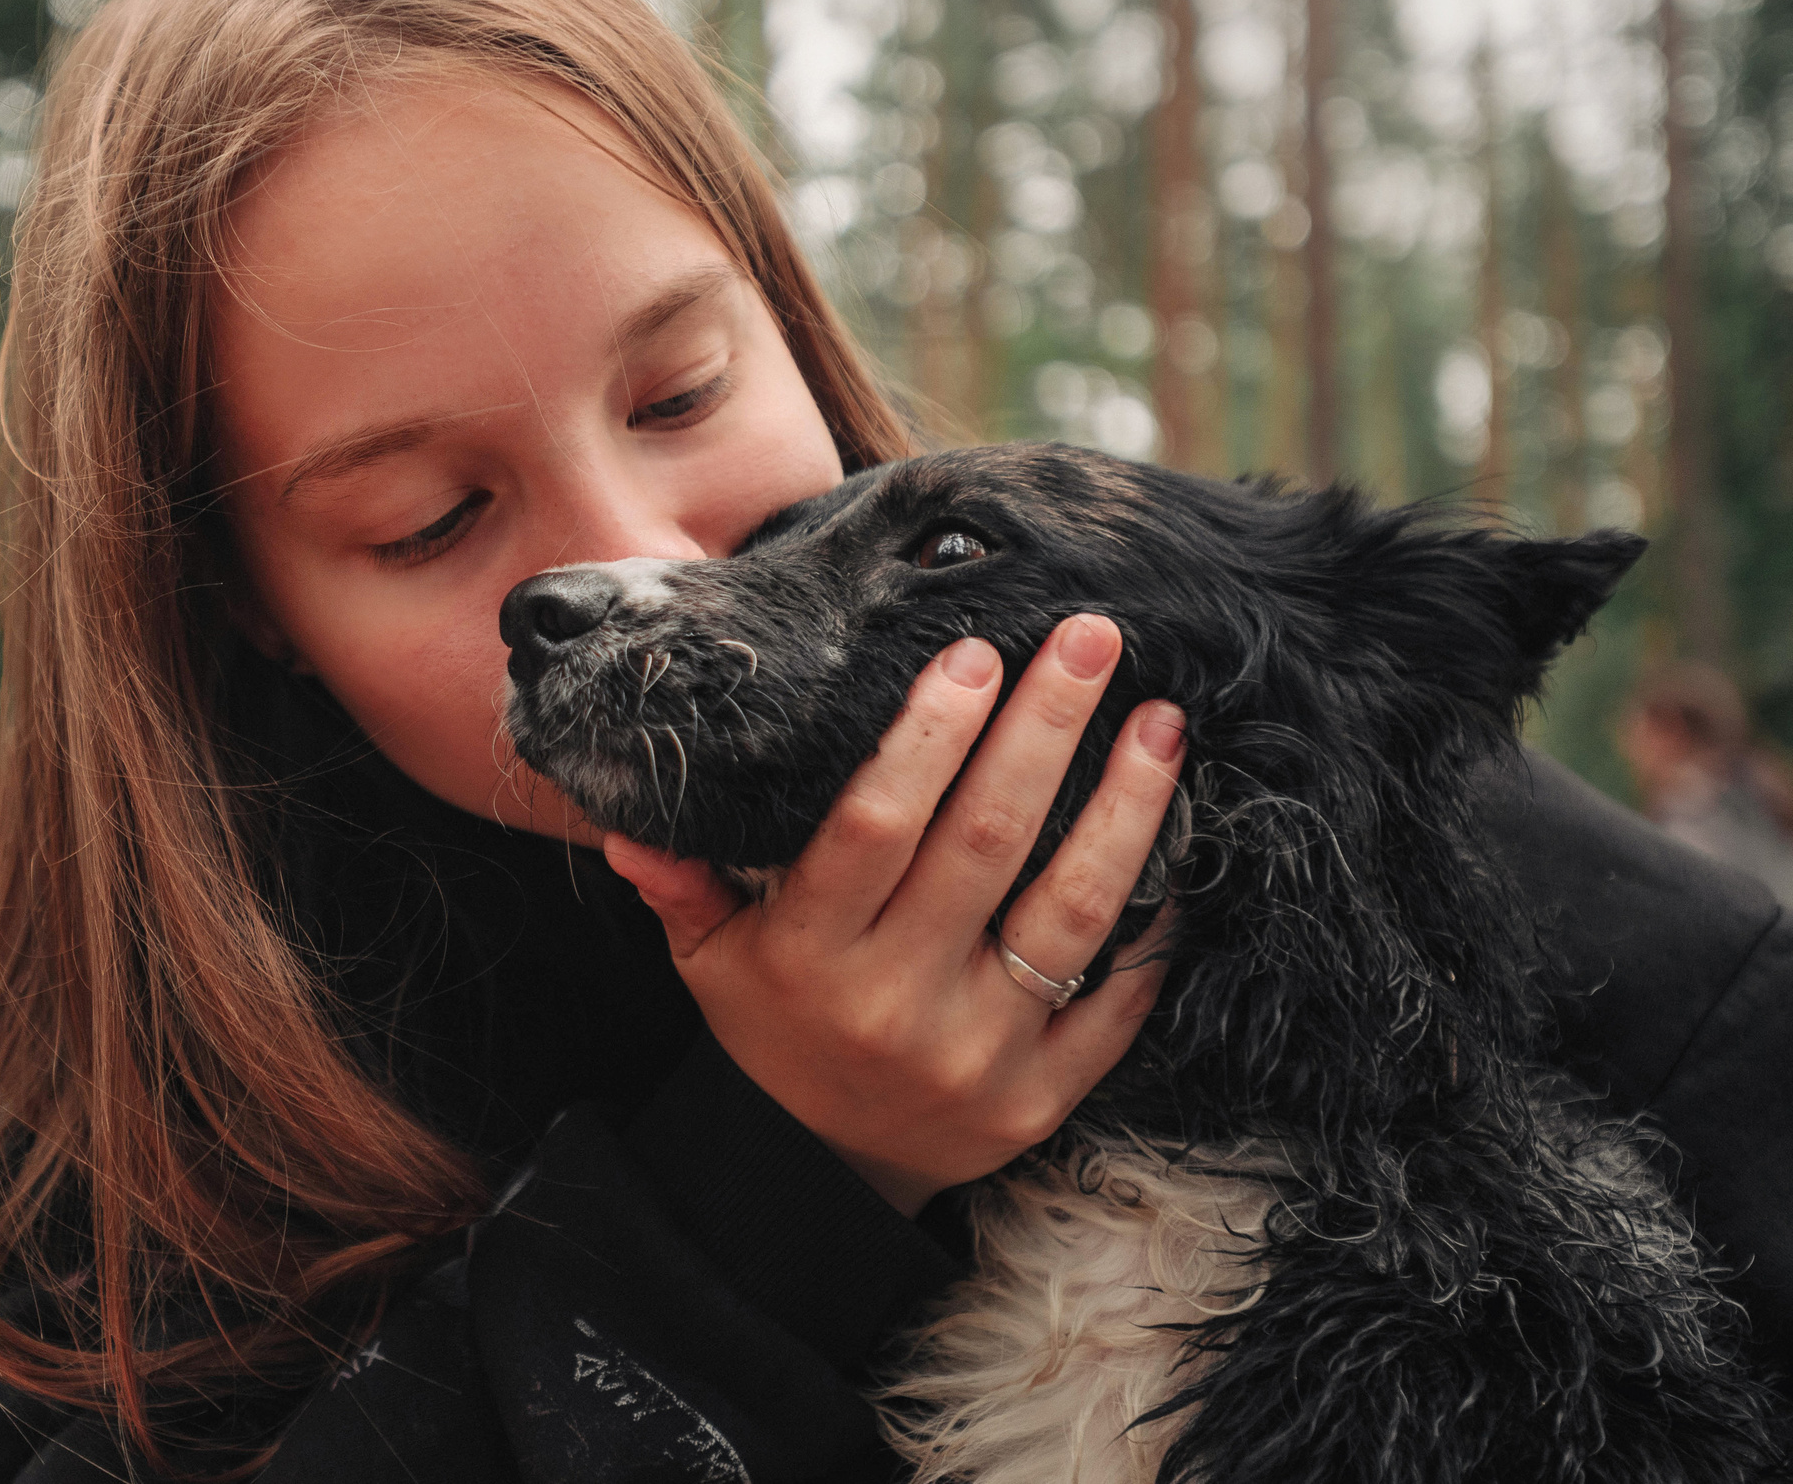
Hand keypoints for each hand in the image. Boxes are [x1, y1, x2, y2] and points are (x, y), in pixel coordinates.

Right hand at [603, 614, 1184, 1214]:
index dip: (929, 737)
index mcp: (810, 955)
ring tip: (1160, 719)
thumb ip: (679, 886)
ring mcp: (979, 1056)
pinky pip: (1119, 1003)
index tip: (974, 650)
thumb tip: (624, 823)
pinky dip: (1159, 922)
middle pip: (985, 843)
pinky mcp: (1044, 1099)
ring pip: (1071, 913)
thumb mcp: (708, 961)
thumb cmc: (772, 1030)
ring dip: (1126, 807)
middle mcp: (895, 1003)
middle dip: (1044, 729)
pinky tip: (1184, 838)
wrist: (825, 1173)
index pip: (875, 826)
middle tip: (1091, 636)